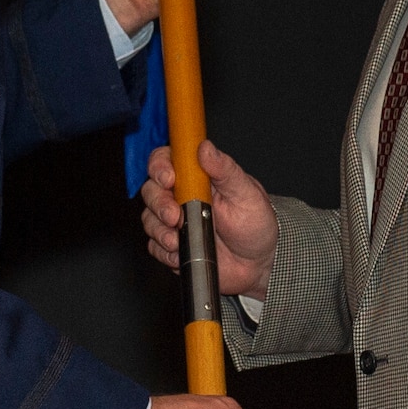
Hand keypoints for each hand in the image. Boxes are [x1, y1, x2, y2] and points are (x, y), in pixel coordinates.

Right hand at [141, 140, 278, 297]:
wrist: (258, 261)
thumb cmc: (255, 222)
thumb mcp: (246, 193)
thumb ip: (225, 169)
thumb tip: (206, 147)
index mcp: (197, 177)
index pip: (166, 161)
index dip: (160, 167)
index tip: (169, 179)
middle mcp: (182, 196)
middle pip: (151, 190)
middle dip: (159, 204)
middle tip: (175, 217)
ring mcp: (175, 221)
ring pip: (149, 219)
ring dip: (160, 231)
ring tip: (180, 240)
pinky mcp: (172, 246)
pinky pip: (155, 247)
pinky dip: (165, 252)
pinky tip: (182, 253)